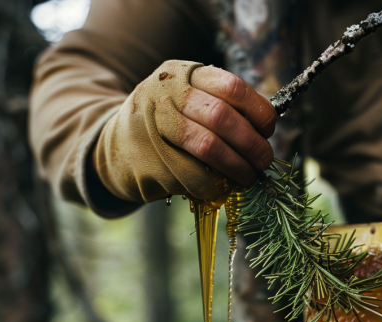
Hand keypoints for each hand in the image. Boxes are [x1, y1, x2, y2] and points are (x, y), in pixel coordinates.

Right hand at [92, 60, 276, 206]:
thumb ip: (220, 106)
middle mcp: (166, 96)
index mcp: (183, 74)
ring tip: (247, 177)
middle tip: (263, 160)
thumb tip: (263, 134)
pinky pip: (193, 177)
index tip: (267, 131)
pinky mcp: (150, 161)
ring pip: (208, 148)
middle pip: (222, 118)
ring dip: (236, 168)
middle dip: (251, 144)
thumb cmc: (163, 124)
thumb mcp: (185, 98)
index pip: (232, 87)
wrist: (114, 146)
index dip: (258, 112)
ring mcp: (155, 128)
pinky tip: (221, 186)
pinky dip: (215, 185)